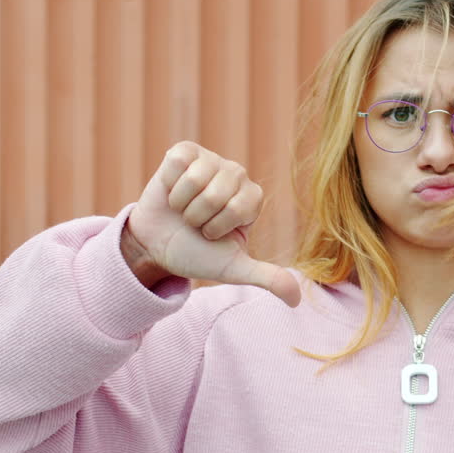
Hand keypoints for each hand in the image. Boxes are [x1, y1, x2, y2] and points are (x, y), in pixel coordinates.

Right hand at [125, 141, 300, 306]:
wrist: (157, 246)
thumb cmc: (197, 254)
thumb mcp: (232, 268)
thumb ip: (266, 278)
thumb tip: (296, 300)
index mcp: (252, 198)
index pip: (238, 208)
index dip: (217, 227)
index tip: (212, 234)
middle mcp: (236, 174)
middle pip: (216, 193)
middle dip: (199, 217)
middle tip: (195, 223)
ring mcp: (211, 160)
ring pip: (196, 178)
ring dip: (182, 203)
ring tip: (183, 209)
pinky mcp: (185, 152)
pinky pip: (178, 164)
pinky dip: (170, 186)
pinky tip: (172, 193)